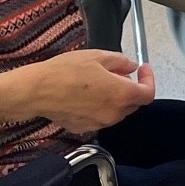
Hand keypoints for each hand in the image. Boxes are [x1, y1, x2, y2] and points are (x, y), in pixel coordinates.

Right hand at [0, 49, 154, 133]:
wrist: (36, 91)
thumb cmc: (66, 71)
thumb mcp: (98, 57)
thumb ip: (120, 62)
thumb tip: (131, 66)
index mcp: (121, 95)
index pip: (147, 94)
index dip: (148, 80)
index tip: (143, 70)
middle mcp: (113, 114)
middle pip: (133, 104)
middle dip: (132, 88)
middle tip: (121, 72)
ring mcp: (98, 123)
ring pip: (116, 112)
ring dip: (116, 98)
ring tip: (102, 82)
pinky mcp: (83, 128)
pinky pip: (99, 117)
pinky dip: (100, 107)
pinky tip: (87, 95)